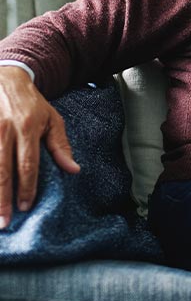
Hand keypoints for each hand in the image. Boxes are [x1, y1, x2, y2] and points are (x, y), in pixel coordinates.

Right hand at [0, 67, 77, 228]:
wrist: (5, 79)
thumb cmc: (32, 104)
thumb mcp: (53, 119)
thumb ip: (60, 145)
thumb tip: (74, 170)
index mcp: (27, 129)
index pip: (27, 164)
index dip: (26, 187)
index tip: (25, 207)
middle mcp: (4, 131)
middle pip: (2, 171)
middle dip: (2, 199)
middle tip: (3, 222)